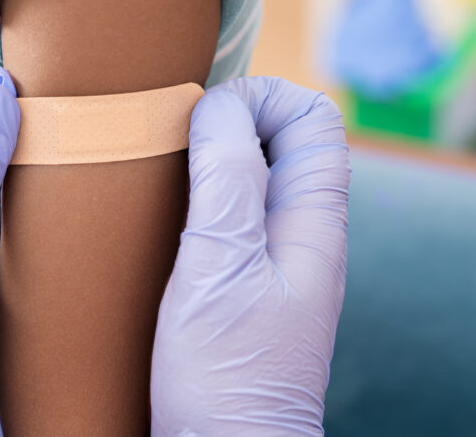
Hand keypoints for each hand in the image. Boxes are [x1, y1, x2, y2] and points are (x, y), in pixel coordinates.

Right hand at [152, 77, 349, 435]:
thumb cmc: (227, 377)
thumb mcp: (220, 266)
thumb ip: (227, 177)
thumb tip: (222, 105)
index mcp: (315, 222)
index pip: (313, 116)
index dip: (263, 97)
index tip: (206, 117)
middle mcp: (303, 236)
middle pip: (283, 140)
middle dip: (231, 121)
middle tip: (173, 137)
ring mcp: (275, 263)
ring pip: (252, 178)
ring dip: (209, 160)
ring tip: (160, 171)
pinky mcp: (245, 288)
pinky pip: (230, 218)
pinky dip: (197, 200)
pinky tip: (160, 220)